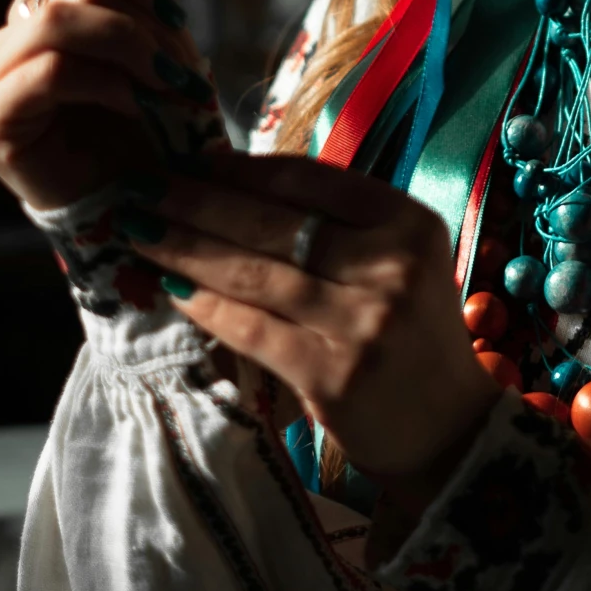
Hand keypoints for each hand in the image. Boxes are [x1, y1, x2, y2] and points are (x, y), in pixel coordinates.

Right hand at [0, 0, 212, 212]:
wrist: (158, 204)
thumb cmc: (156, 118)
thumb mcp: (153, 20)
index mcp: (34, 10)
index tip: (177, 18)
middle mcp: (1, 42)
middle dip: (142, 17)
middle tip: (181, 66)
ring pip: (60, 18)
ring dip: (133, 49)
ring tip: (167, 87)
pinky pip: (50, 71)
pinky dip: (108, 85)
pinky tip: (136, 110)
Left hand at [116, 150, 500, 501]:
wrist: (450, 430)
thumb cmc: (412, 336)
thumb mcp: (398, 262)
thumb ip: (338, 225)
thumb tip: (237, 184)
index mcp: (407, 222)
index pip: (309, 181)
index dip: (243, 169)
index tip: (195, 160)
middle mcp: (391, 265)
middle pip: (273, 224)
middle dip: (199, 201)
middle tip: (145, 187)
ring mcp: (362, 322)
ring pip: (255, 274)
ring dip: (188, 248)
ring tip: (141, 230)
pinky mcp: (333, 375)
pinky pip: (252, 330)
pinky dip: (206, 307)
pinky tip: (171, 288)